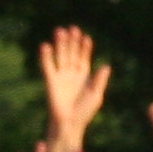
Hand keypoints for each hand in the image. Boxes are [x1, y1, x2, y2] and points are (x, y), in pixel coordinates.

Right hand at [36, 26, 109, 149]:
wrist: (70, 123)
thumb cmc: (85, 111)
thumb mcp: (96, 95)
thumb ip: (99, 80)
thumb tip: (106, 66)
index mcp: (84, 76)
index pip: (83, 57)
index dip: (84, 48)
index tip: (86, 38)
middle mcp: (71, 73)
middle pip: (71, 53)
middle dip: (72, 42)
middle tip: (72, 28)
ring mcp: (61, 76)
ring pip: (60, 56)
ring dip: (60, 44)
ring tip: (60, 31)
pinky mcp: (50, 81)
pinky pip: (48, 66)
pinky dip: (46, 56)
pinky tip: (46, 45)